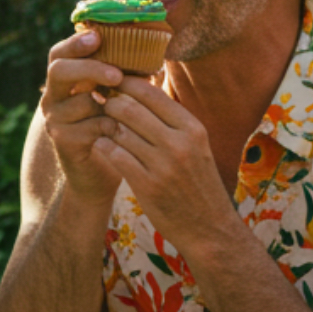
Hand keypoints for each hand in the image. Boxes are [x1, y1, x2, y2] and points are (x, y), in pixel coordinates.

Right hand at [39, 30, 126, 207]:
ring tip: (130, 108)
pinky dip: (110, 126)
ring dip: (108, 103)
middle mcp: (52, 96)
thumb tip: (153, 54)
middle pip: (59, 70)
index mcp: (64, 79)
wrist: (101, 171)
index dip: (75, 43)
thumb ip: (124, 76)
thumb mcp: (116, 97)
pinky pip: (88, 127)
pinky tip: (124, 129)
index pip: (60, 53)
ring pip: (78, 101)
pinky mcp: (63, 141)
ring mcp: (55, 119)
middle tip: (117, 75)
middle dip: (90, 69)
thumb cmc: (112, 126)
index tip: (97, 37)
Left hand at [93, 77, 236, 245]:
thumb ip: (172, 119)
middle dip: (111, 104)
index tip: (113, 83)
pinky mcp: (148, 185)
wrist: (210, 228)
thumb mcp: (195, 145)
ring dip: (106, 126)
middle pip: (130, 108)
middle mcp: (180, 143)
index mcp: (192, 128)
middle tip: (101, 104)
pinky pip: (115, 155)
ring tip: (102, 125)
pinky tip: (103, 146)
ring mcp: (163, 165)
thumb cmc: (197, 181)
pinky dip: (104, 147)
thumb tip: (144, 85)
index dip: (127, 84)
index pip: (151, 93)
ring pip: (119, 130)